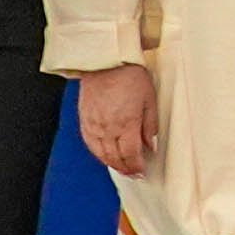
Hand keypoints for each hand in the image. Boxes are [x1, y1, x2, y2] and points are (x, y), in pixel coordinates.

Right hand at [75, 62, 160, 176]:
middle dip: (125, 168)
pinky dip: (98, 153)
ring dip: (112, 164)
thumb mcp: (149, 100)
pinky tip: (105, 155)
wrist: (105, 61)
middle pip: (115, 157)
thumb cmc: (130, 76)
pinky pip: (90, 143)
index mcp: (126, 123)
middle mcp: (107, 127)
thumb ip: (149, 126)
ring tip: (121, 167)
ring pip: (101, 153)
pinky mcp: (84, 120)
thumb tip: (150, 145)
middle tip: (133, 173)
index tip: (142, 171)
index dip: (136, 166)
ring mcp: (94, 124)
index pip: (131, 154)